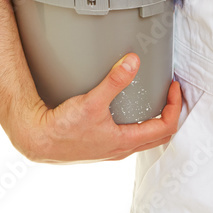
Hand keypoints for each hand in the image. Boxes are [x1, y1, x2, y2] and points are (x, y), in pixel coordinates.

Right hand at [12, 54, 182, 162]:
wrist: (38, 141)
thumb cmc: (62, 129)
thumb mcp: (91, 102)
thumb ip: (114, 81)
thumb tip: (133, 62)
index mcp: (125, 142)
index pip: (166, 128)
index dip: (175, 106)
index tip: (174, 88)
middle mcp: (122, 150)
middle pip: (160, 136)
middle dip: (170, 114)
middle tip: (171, 93)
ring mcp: (112, 150)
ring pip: (145, 139)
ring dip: (156, 120)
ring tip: (155, 99)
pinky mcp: (101, 146)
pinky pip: (129, 137)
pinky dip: (139, 123)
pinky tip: (129, 109)